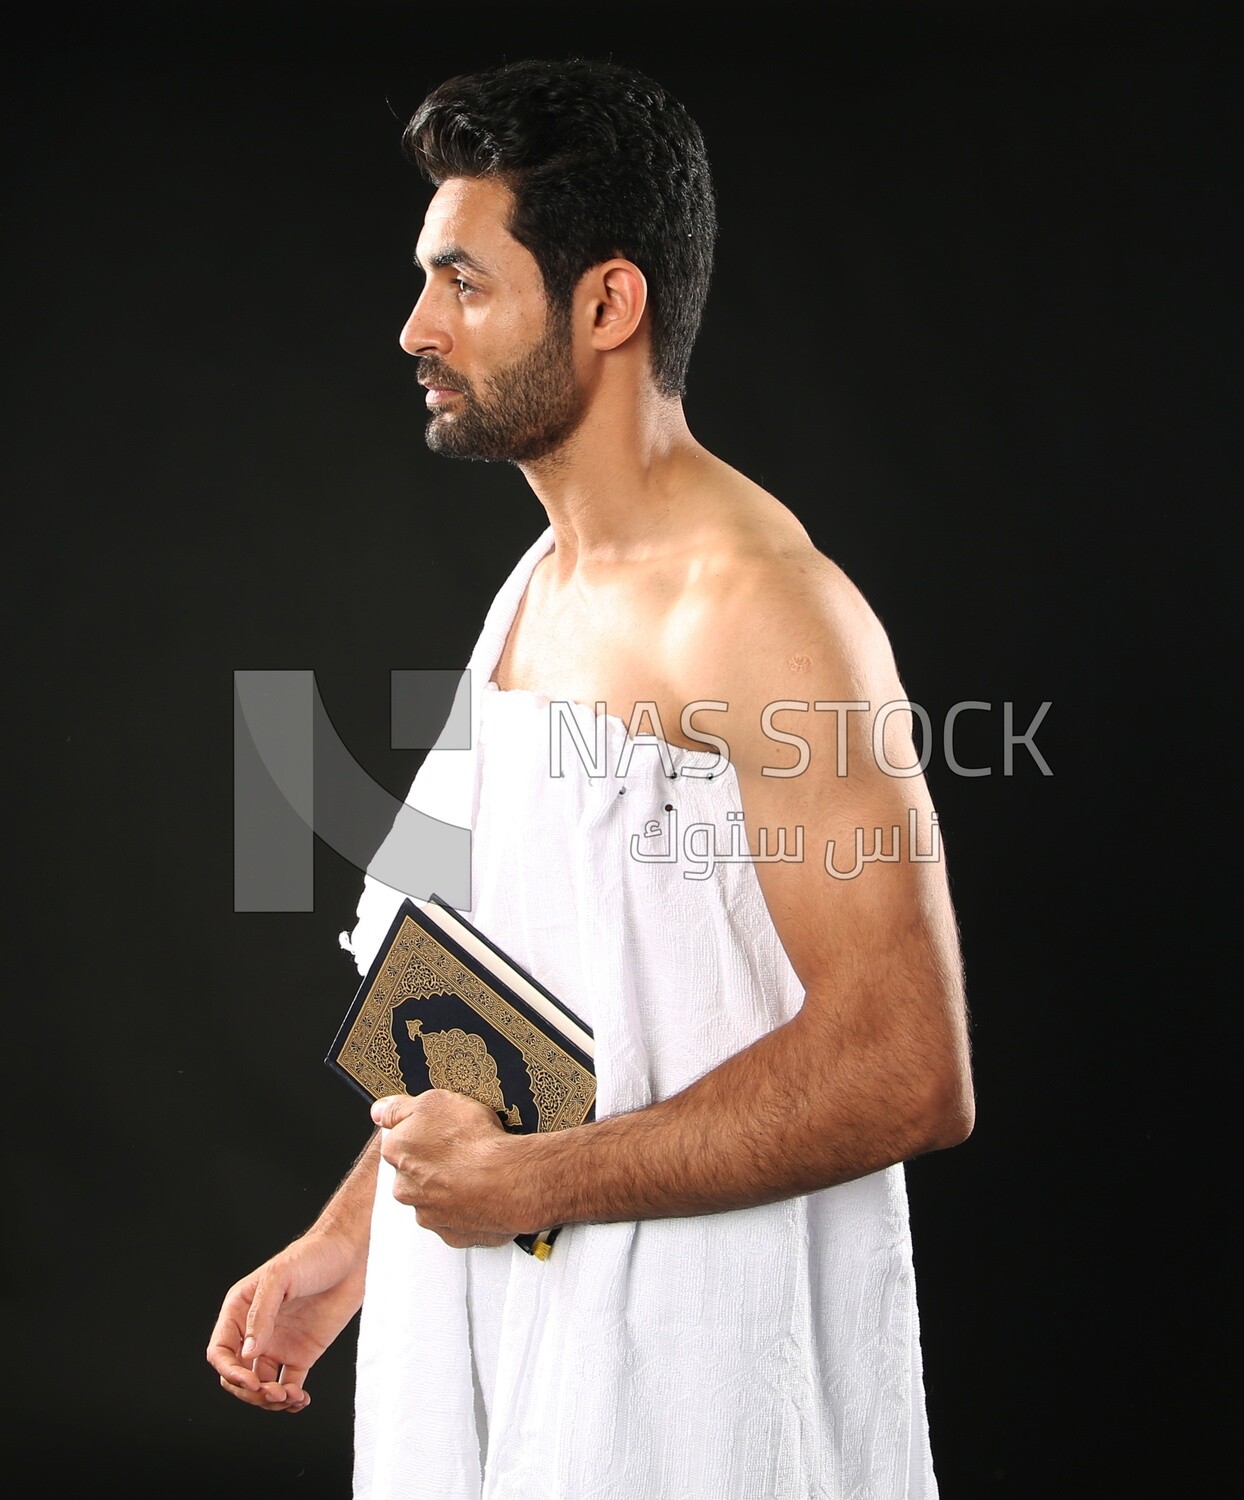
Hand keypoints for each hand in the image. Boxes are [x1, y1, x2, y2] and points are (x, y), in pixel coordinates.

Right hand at [206, 1228, 366, 1412]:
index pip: (221, 1351)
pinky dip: (290, 1401)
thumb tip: (247, 1353)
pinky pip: (288, 1386)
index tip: (251, 1381)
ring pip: (261, 1386)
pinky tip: (301, 1400)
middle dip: (250, 1392)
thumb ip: (261, 1314)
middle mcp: (256, 1330)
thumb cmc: (314, 1255)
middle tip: (272, 1393)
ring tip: (290, 1397)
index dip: (229, 1372)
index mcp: (241, 1309)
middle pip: (237, 1375)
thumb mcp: (281, 1276)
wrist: (353, 1254)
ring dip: (270, 1401)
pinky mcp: (302, 1353)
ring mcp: (279, 1344)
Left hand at [371, 1089, 524, 1247]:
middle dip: (432, 1163)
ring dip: (449, 1187)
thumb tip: (380, 1111)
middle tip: (460, 1150)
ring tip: (476, 1172)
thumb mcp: (434, 1101)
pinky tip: (482, 1192)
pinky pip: (456, 1220)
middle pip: (413, 1172)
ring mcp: (428, 1213)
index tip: (440, 1130)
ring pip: (434, 1198)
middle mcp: (405, 1187)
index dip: (422, 1133)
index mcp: (397, 1153)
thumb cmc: (473, 1140)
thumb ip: (399, 1108)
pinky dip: (466, 1209)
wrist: (507, 1179)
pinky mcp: (452, 1233)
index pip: (398, 1140)